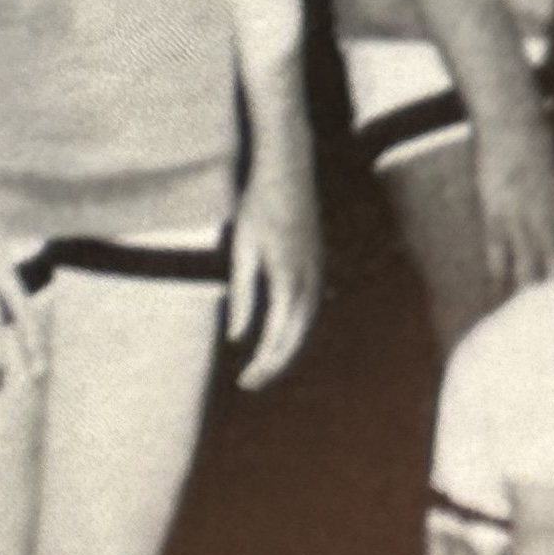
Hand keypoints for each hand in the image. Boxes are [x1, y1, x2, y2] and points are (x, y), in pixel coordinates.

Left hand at [228, 154, 323, 388]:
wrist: (289, 171)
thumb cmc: (258, 206)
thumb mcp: (241, 249)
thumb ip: (243, 293)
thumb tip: (237, 336)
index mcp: (288, 278)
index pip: (277, 336)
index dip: (263, 363)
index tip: (246, 381)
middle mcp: (309, 279)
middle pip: (295, 337)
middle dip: (274, 364)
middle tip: (250, 384)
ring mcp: (317, 270)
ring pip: (305, 324)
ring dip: (286, 348)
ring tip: (264, 365)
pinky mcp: (316, 263)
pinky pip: (309, 306)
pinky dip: (295, 328)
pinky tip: (281, 333)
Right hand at [476, 106, 553, 291]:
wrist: (512, 121)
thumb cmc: (531, 141)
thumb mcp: (550, 170)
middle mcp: (544, 215)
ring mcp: (519, 214)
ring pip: (528, 258)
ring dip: (529, 283)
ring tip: (530, 309)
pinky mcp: (494, 209)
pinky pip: (498, 244)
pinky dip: (498, 264)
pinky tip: (497, 282)